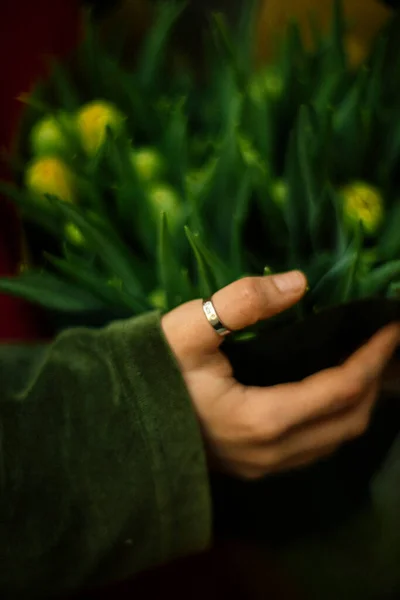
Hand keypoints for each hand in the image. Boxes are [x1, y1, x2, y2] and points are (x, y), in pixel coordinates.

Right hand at [162, 272, 399, 479]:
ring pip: (334, 440)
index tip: (390, 326)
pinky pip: (314, 447)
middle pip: (349, 421)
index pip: (341, 389)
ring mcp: (263, 466)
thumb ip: (243, 300)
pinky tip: (329, 393)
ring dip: (358, 402)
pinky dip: (335, 418)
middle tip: (383, 343)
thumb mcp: (189, 327)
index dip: (373, 356)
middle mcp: (271, 452)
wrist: (114, 423)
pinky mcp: (254, 467)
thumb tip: (300, 282)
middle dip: (375, 380)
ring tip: (366, 365)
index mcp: (262, 419)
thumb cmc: (150, 372)